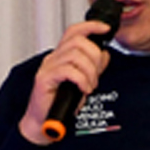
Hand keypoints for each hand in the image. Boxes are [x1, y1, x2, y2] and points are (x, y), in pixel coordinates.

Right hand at [18, 16, 117, 143]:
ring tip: (89, 86)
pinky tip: (83, 90)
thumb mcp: (82, 83)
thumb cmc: (59, 104)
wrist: (43, 123)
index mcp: (61, 56)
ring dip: (89, 72)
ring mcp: (47, 67)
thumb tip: (105, 54)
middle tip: (95, 76)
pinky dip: (81, 80)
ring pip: (75, 56)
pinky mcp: (44, 79)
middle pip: (78, 42)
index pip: (74, 31)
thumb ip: (93, 68)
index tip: (106, 29)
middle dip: (94, 57)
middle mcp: (53, 58)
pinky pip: (69, 71)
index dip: (91, 26)